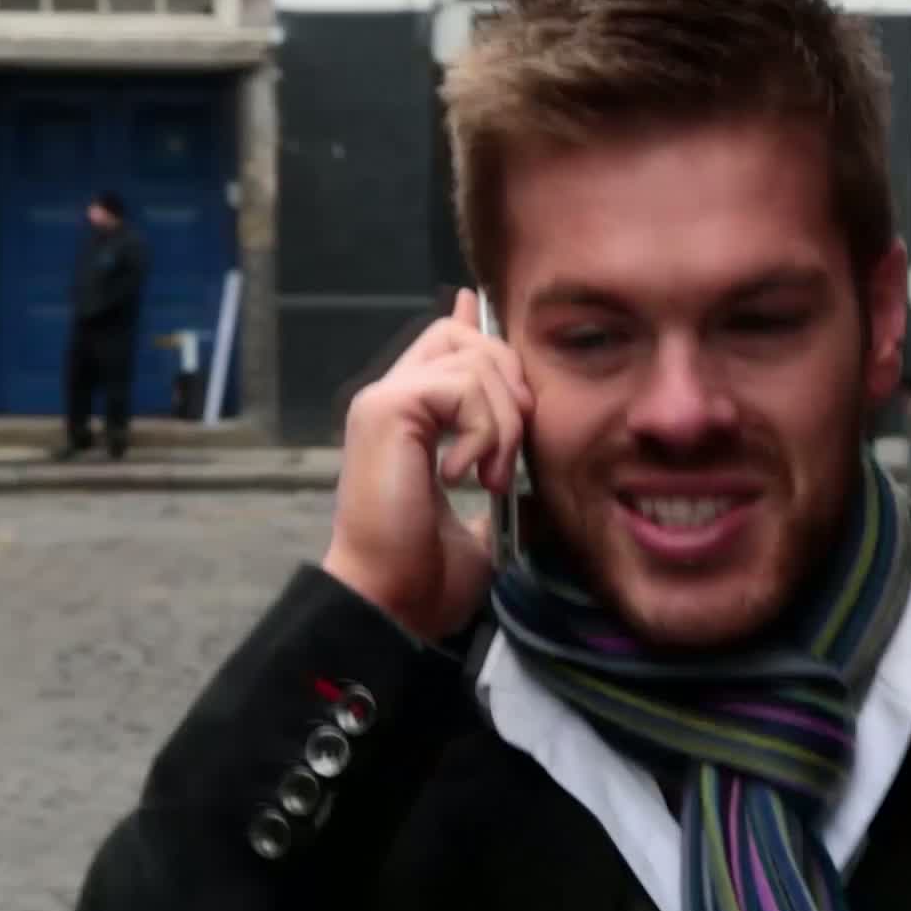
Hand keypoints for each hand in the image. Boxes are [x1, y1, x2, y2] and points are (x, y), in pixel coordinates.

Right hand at [321, 288, 533, 641]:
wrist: (394, 603)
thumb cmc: (426, 576)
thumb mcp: (479, 523)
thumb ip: (493, 483)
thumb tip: (526, 480)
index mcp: (409, 420)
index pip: (443, 345)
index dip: (475, 325)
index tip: (482, 308)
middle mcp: (391, 400)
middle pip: (463, 337)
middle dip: (509, 381)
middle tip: (512, 448)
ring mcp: (384, 401)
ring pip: (472, 360)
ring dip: (503, 422)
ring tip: (490, 477)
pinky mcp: (387, 409)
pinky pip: (461, 387)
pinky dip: (483, 431)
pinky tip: (463, 476)